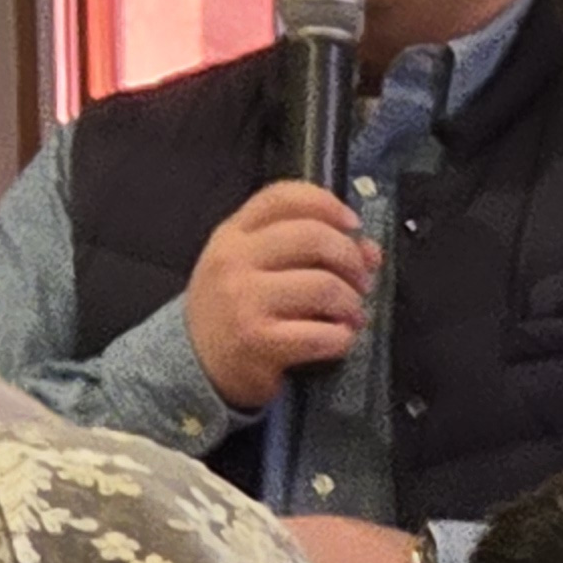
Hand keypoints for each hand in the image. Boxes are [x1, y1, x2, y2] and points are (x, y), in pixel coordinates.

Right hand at [184, 182, 378, 411]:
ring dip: (350, 302)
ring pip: (323, 285)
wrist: (194, 366)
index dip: (327, 204)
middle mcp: (234, 260)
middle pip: (312, 236)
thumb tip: (368, 251)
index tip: (353, 225)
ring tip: (352, 315)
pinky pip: (320, 334)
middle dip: (350, 259)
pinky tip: (338, 340)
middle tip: (361, 281)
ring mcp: (243, 300)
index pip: (283, 197)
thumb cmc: (232, 311)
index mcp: (233, 234)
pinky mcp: (256, 342)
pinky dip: (341, 338)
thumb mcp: (252, 268)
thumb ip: (303, 250)